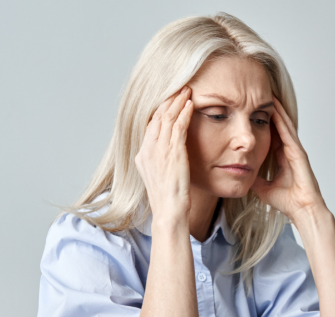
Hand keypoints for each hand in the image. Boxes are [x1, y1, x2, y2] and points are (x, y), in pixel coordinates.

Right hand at [135, 86, 193, 223]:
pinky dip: (184, 114)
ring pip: (167, 118)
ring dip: (178, 102)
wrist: (168, 211)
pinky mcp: (172, 154)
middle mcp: (148, 150)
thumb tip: (169, 152)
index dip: (160, 109)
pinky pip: (178, 127)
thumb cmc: (169, 197)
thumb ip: (162, 160)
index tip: (170, 97)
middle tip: (180, 87)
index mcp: (143, 155)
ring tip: (187, 90)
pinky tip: (191, 105)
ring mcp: (159, 151)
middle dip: (169, 100)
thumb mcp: (161, 175)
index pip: (151, 124)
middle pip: (157, 116)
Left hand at [252, 98, 326, 223]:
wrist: (302, 210)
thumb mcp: (263, 188)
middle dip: (270, 110)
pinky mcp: (299, 152)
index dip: (262, 121)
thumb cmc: (288, 201)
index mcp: (282, 157)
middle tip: (259, 94)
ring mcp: (295, 150)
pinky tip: (275, 108)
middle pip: (278, 125)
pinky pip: (288, 132)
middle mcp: (289, 151)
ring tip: (267, 94)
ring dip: (277, 109)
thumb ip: (255, 179)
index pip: (270, 134)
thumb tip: (241, 175)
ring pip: (284, 124)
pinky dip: (282, 120)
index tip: (252, 109)